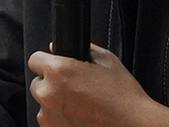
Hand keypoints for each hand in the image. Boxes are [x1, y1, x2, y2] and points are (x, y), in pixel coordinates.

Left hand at [28, 45, 168, 126]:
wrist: (133, 125)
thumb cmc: (123, 96)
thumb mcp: (106, 61)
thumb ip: (82, 51)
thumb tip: (59, 48)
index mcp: (59, 71)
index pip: (35, 59)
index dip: (46, 62)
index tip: (54, 67)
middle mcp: (50, 94)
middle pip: (38, 84)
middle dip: (51, 85)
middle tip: (72, 89)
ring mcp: (50, 116)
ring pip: (43, 105)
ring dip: (55, 104)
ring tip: (79, 106)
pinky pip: (50, 122)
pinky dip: (60, 120)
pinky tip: (79, 118)